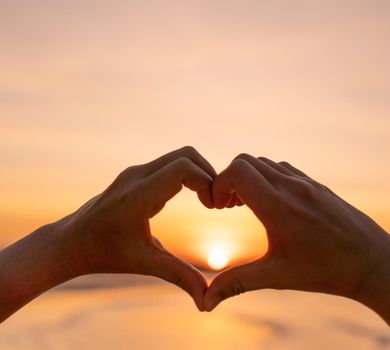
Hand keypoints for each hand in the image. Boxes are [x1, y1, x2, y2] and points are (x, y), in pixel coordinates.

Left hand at [55, 146, 214, 309]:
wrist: (71, 243)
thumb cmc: (106, 255)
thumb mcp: (146, 265)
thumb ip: (180, 277)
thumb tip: (206, 302)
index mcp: (138, 196)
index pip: (183, 168)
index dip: (207, 182)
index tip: (213, 208)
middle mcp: (136, 176)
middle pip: (187, 154)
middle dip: (209, 175)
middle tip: (215, 203)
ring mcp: (135, 172)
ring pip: (180, 155)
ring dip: (200, 173)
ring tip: (208, 201)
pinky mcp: (136, 174)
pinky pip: (171, 163)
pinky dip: (189, 174)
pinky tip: (194, 198)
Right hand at [204, 154, 389, 310]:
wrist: (374, 263)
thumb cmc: (326, 271)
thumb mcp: (278, 276)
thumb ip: (237, 283)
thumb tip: (205, 303)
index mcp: (279, 207)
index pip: (237, 171)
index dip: (218, 184)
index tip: (217, 208)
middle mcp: (293, 187)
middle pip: (247, 161)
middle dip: (229, 179)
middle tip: (228, 207)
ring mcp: (307, 183)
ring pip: (266, 163)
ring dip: (249, 177)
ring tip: (247, 206)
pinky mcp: (318, 186)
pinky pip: (285, 169)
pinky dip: (268, 177)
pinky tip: (272, 204)